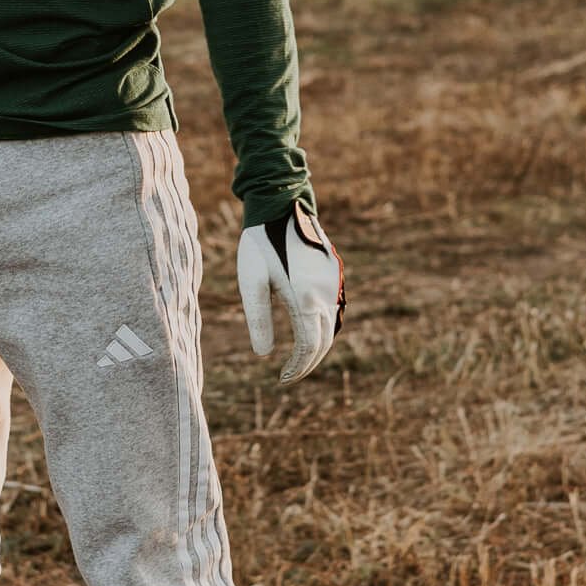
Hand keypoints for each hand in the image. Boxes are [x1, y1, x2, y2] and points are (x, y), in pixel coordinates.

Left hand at [237, 201, 344, 383]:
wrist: (281, 206)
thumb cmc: (260, 244)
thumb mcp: (251, 282)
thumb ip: (257, 318)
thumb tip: (264, 355)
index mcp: (305, 297)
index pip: (308, 346)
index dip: (298, 367)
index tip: (282, 379)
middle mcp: (325, 293)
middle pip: (323, 341)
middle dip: (308, 363)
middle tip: (289, 375)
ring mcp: (333, 284)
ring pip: (332, 327)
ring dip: (317, 347)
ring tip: (298, 360)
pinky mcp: (333, 275)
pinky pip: (334, 310)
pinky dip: (323, 328)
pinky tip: (309, 332)